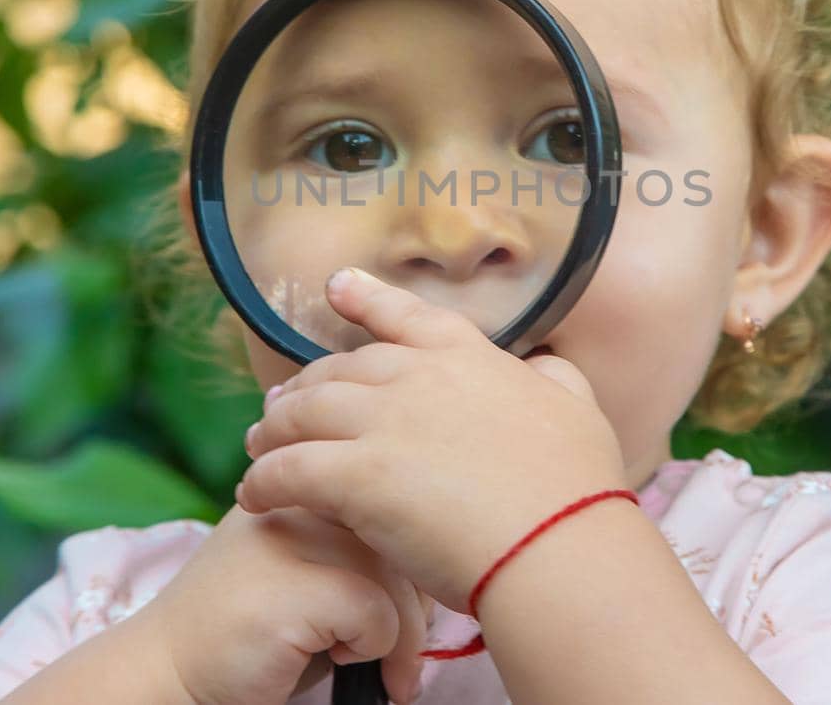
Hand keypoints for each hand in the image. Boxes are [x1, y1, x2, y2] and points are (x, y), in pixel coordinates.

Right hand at [135, 503, 432, 704]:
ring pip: (403, 578)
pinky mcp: (303, 582)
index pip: (395, 494)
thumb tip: (435, 557)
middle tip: (402, 647)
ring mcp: (301, 532)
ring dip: (402, 635)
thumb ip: (359, 536)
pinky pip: (380, 617)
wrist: (169, 663)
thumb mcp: (306, 558)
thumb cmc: (251, 620)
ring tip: (376, 663)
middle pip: (407, 534)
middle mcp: (303, 491)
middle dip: (418, 600)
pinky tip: (334, 657)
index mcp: (304, 475)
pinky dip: (371, 650)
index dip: (412, 553)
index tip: (405, 599)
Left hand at [238, 267, 628, 613]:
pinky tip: (253, 496)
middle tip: (280, 406)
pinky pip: (288, 470)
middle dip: (304, 387)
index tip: (336, 285)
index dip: (366, 298)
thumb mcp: (578, 408)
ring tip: (257, 449)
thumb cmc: (576, 488)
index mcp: (468, 358)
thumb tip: (540, 365)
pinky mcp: (356, 476)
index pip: (406, 317)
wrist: (559, 545)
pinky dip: (264, 480)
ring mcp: (384, 422)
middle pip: (339, 370)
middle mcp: (418, 377)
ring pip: (304, 413)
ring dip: (274, 430)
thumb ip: (552, 378)